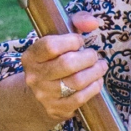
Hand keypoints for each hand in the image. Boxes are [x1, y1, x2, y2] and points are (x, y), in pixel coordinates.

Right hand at [21, 12, 107, 126]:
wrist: (39, 96)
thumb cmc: (54, 61)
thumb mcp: (59, 38)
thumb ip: (76, 22)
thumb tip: (93, 22)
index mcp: (30, 57)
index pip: (51, 46)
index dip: (71, 41)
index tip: (80, 41)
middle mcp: (34, 76)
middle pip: (67, 64)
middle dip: (88, 57)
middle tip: (94, 56)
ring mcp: (44, 95)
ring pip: (76, 82)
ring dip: (95, 72)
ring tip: (100, 66)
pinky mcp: (56, 109)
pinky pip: (80, 98)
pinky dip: (94, 87)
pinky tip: (97, 80)